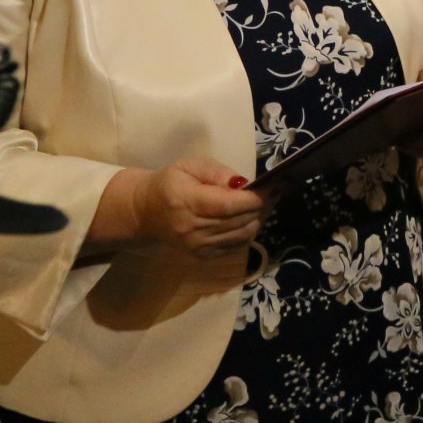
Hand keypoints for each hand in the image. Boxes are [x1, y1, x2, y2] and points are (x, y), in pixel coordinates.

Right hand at [126, 156, 266, 259]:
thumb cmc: (171, 183)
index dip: (256, 198)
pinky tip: (251, 217)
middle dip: (262, 206)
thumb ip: (218, 172)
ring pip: (242, 235)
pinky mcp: (203, 256)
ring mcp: (197, 246)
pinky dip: (249, 231)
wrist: (146, 212)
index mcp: (186, 202)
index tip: (274, 186)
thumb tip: (244, 183)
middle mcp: (192, 229)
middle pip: (240, 221)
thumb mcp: (190, 165)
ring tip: (266, 203)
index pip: (229, 205)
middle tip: (276, 191)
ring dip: (259, 218)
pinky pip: (237, 245)